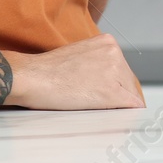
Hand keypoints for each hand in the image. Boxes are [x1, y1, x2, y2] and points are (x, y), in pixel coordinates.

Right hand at [3, 33, 144, 109]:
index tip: (108, 99)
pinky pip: (131, 106)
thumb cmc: (47, 71)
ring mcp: (114, 71)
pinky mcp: (110, 91)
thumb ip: (97, 65)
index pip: (122, 70)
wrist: (32, 77)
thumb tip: (108, 84)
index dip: (116, 87)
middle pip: (128, 83)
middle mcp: (115, 52)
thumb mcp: (79, 57)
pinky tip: (114, 121)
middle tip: (100, 109)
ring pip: (130, 96)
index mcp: (107, 41)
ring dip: (118, 106)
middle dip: (118, 97)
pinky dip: (125, 115)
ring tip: (96, 111)